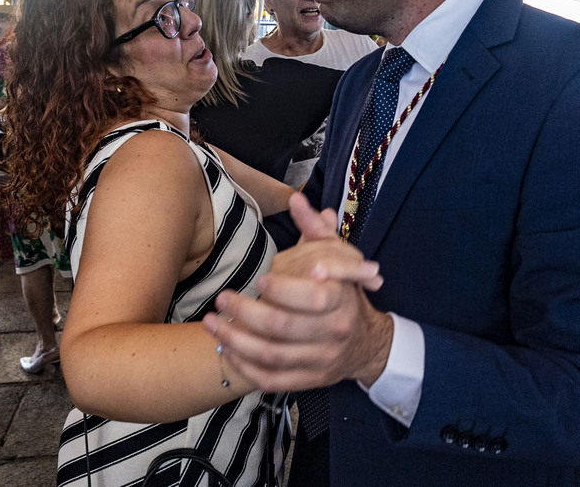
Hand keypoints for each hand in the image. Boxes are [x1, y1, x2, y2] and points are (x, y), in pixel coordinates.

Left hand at [202, 194, 392, 392]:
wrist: (367, 344)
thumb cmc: (344, 293)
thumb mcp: (338, 257)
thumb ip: (315, 229)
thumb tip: (297, 199)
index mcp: (341, 301)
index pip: (314, 298)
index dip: (284, 290)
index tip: (259, 278)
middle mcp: (333, 334)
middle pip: (284, 328)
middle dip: (246, 313)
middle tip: (222, 298)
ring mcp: (320, 361)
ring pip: (272, 355)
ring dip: (236, 340)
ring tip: (212, 322)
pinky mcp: (308, 380)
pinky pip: (271, 378)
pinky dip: (245, 366)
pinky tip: (226, 348)